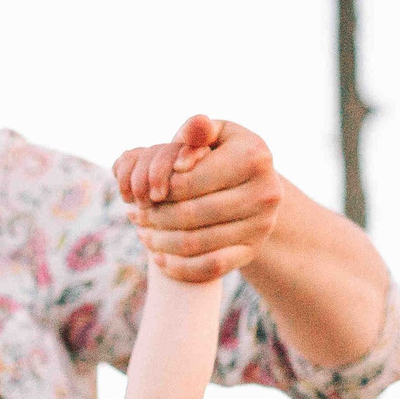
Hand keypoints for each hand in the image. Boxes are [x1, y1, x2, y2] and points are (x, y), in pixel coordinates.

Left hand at [114, 114, 285, 281]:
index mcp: (254, 157)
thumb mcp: (215, 135)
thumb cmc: (225, 154)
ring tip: (142, 233)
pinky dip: (179, 267)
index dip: (158, 188)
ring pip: (196, 243)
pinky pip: (210, 268)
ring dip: (160, 242)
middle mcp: (265, 192)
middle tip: (134, 216)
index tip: (144, 192)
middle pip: (190, 214)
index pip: (188, 181)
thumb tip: (193, 130)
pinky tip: (159, 258)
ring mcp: (261, 225)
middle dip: (154, 217)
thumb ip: (197, 130)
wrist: (255, 187)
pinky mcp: (252, 251)